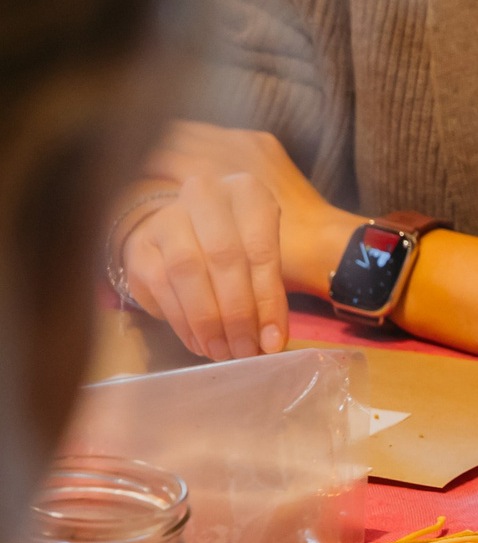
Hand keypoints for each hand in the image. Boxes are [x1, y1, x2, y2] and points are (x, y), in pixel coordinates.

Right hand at [118, 124, 361, 359]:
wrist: (182, 229)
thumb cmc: (233, 242)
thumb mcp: (260, 256)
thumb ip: (267, 292)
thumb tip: (270, 341)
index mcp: (245, 191)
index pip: (261, 248)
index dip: (267, 299)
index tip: (272, 340)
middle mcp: (204, 195)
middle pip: (224, 257)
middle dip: (237, 312)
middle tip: (245, 350)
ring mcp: (167, 218)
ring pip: (188, 271)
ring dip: (207, 319)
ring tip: (222, 350)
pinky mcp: (140, 246)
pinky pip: (161, 287)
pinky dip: (182, 321)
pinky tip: (198, 342)